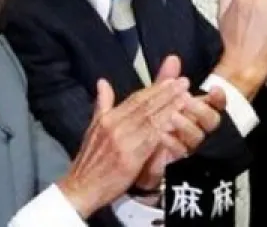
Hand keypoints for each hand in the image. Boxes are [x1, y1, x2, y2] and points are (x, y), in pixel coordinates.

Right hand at [57, 76, 191, 216]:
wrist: (80, 187)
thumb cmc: (90, 161)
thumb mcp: (93, 128)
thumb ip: (102, 104)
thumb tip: (102, 82)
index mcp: (108, 118)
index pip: (136, 98)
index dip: (155, 88)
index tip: (172, 80)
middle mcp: (115, 126)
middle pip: (145, 105)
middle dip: (167, 92)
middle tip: (184, 82)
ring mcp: (122, 141)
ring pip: (150, 119)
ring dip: (170, 107)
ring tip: (185, 97)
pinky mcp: (129, 157)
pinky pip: (150, 139)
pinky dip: (164, 128)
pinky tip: (177, 121)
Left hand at [132, 56, 228, 192]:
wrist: (131, 156)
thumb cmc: (151, 123)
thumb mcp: (157, 99)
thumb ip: (166, 80)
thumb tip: (172, 58)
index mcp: (197, 113)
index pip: (217, 104)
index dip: (219, 98)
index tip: (214, 89)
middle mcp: (197, 128)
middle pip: (212, 121)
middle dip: (201, 110)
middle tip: (187, 100)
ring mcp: (188, 145)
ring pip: (197, 137)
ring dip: (186, 125)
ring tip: (172, 117)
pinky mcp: (177, 160)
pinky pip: (180, 153)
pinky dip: (171, 143)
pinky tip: (162, 135)